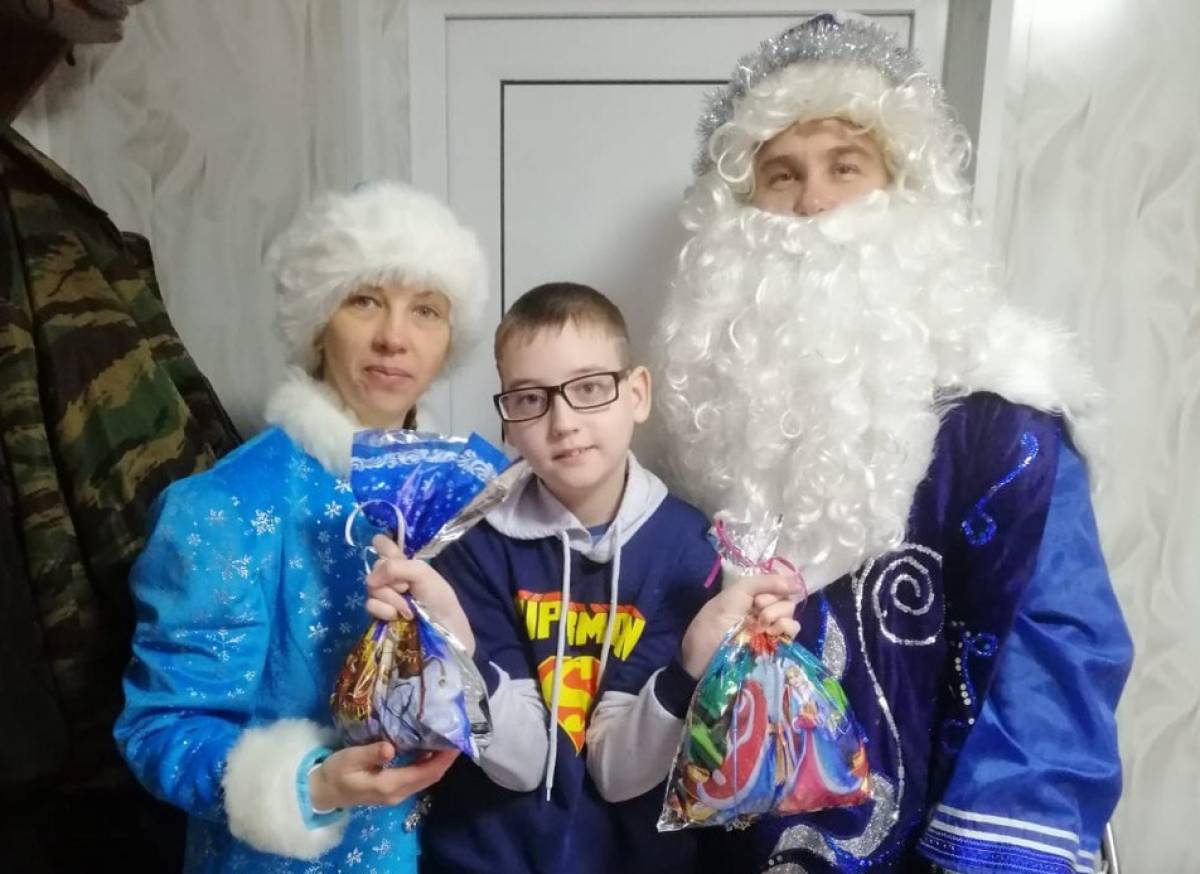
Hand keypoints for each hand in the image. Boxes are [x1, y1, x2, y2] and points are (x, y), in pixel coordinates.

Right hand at [308, 741, 457, 809]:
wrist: (324, 792)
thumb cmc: (336, 772)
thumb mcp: (349, 759)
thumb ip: (371, 753)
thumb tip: (391, 748)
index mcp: (390, 785)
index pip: (425, 773)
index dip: (443, 759)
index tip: (456, 741)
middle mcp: (398, 793)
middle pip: (430, 777)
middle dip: (446, 758)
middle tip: (457, 735)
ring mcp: (396, 793)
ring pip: (426, 778)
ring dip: (439, 761)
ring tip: (448, 738)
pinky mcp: (393, 789)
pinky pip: (417, 777)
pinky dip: (428, 764)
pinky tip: (430, 748)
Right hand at [365, 534, 474, 654]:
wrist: (443, 630)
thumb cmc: (438, 599)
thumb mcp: (423, 574)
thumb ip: (395, 567)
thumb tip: (370, 579)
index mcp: (404, 564)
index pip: (384, 546)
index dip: (381, 544)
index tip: (382, 548)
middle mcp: (391, 578)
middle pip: (375, 566)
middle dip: (390, 578)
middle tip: (407, 588)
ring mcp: (384, 596)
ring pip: (371, 587)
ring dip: (391, 597)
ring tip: (408, 608)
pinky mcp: (379, 615)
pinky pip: (370, 605)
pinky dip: (384, 610)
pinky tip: (397, 616)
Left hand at [680, 573, 802, 678]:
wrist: (708, 653)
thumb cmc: (716, 619)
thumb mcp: (736, 592)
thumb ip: (765, 582)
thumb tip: (796, 583)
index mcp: (753, 596)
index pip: (778, 584)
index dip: (776, 584)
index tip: (761, 592)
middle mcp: (764, 610)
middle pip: (785, 597)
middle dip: (771, 600)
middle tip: (755, 607)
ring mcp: (771, 628)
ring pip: (790, 613)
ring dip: (776, 613)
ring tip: (760, 622)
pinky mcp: (777, 645)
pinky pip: (793, 630)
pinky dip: (785, 626)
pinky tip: (770, 631)